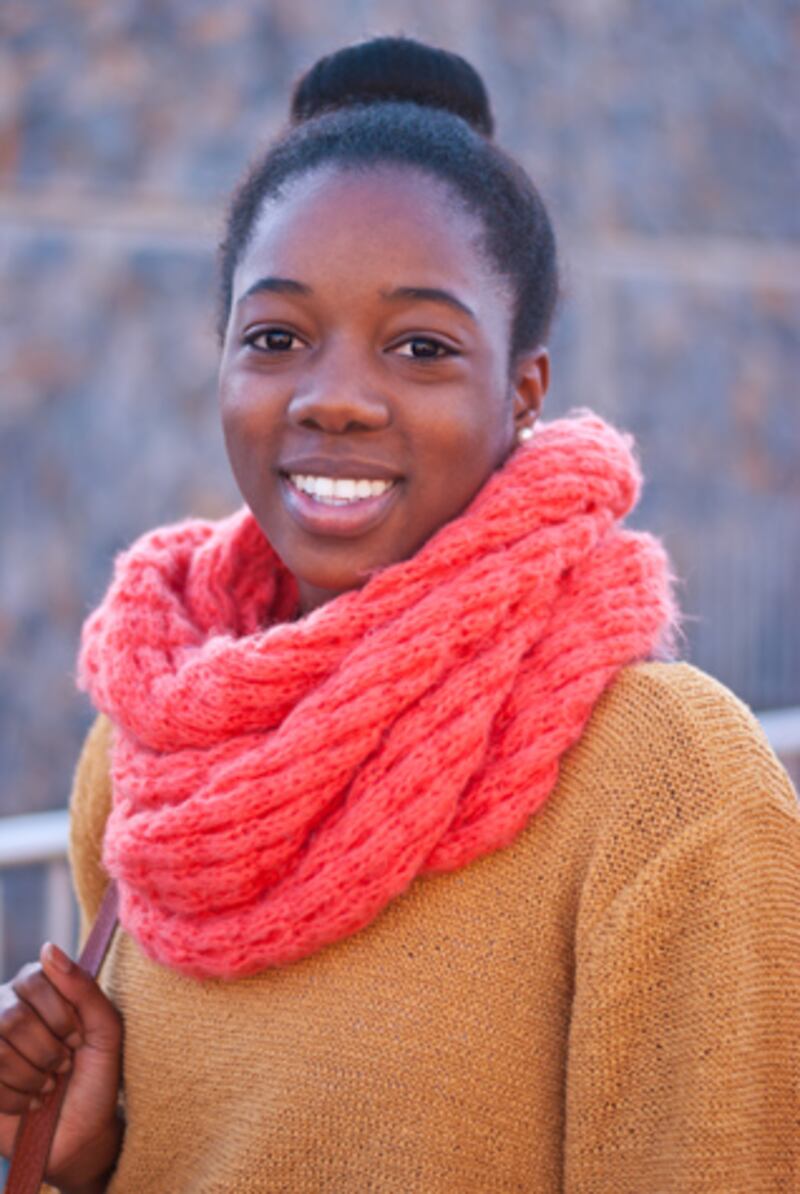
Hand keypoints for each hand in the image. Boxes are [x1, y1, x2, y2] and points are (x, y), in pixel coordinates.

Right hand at [0, 942, 122, 1188]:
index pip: (33, 978)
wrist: (82, 1133)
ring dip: (32, 1075)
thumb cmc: (97, 1076)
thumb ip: (82, 987)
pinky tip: (31, 1103)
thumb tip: (48, 947)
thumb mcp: (104, 1028)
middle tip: (64, 1066)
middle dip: (47, 1049)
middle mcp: (5, 1009)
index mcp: (37, 990)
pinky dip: (17, 1097)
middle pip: (12, 1016)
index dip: (59, 1013)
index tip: (77, 1037)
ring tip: (48, 1085)